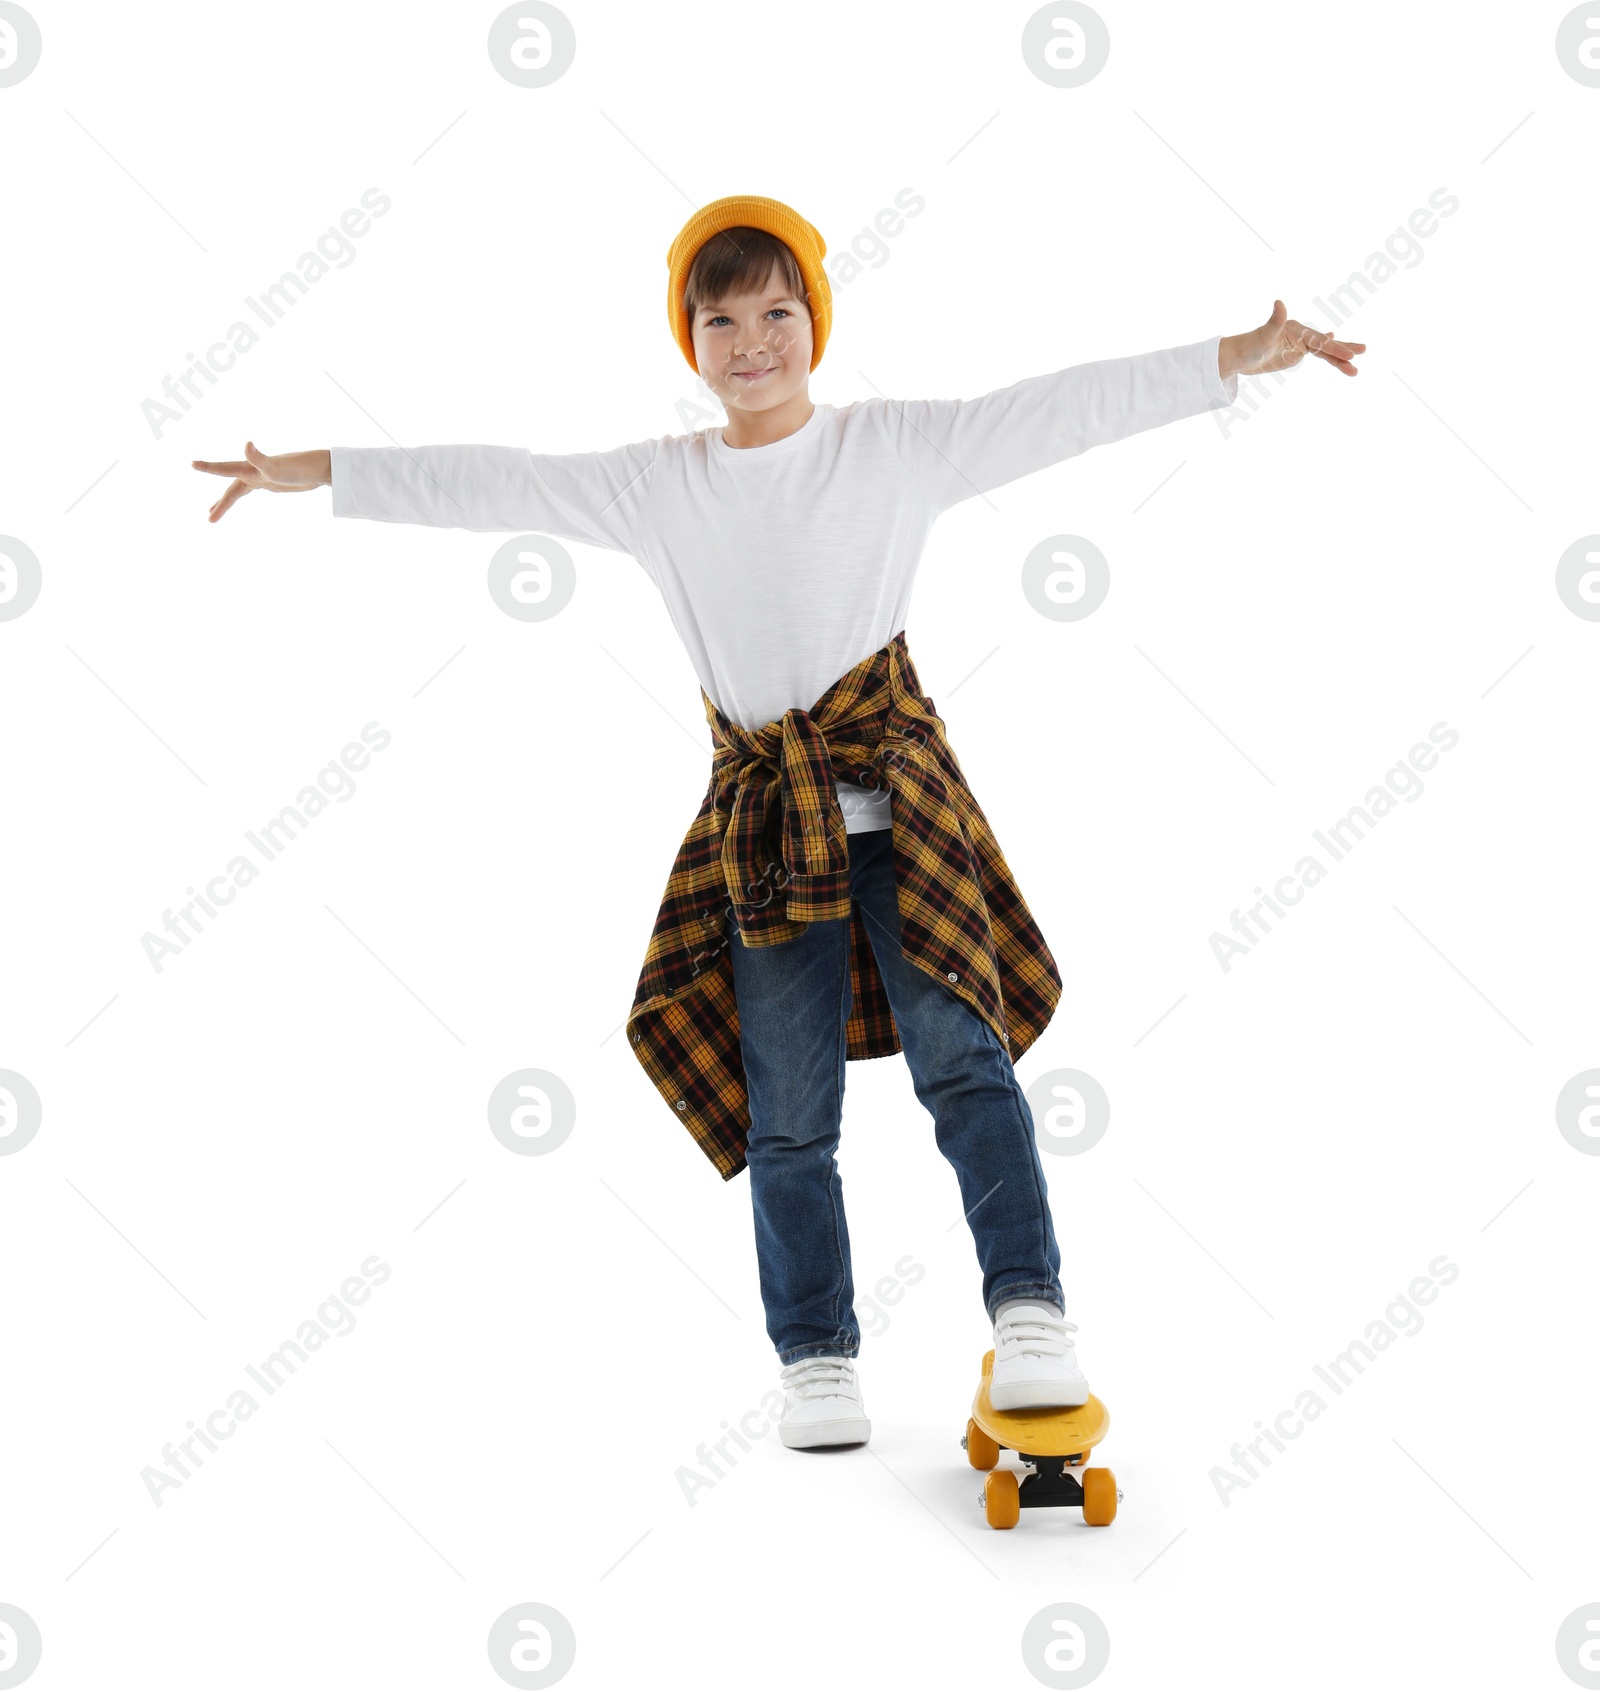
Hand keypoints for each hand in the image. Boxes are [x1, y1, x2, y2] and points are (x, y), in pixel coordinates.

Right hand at [191, 442, 330, 522]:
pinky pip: (250, 489)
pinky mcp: (271, 481)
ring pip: (238, 491)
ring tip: (213, 514)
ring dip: (226, 501)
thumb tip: (247, 444)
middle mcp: (253, 471)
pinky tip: (239, 496)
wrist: (319, 469)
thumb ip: (259, 458)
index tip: (192, 464)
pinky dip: (242, 493)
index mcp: (250, 468)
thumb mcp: (275, 467)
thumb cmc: (298, 468)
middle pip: (231, 489)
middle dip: (220, 503)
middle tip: (209, 517)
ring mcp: (261, 477)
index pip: (224, 469)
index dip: (208, 468)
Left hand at [1219, 302, 1364, 380]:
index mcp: (1297, 329)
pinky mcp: (1296, 354)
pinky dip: (1328, 354)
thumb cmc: (1250, 346)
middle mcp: (1301, 335)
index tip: (1349, 355)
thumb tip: (1279, 302)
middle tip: (1362, 353)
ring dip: (1339, 358)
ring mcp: (1300, 345)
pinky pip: (1317, 354)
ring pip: (1324, 351)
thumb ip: (1274, 320)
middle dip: (1343, 350)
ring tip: (1354, 369)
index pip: (1320, 341)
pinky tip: (1336, 355)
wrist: (1240, 356)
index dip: (1334, 348)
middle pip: (1326, 344)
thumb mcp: (1263, 335)